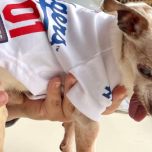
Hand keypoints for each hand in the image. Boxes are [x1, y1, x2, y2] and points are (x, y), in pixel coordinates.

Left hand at [6, 74, 128, 121]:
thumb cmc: (57, 76)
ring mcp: (65, 112)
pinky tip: (55, 81)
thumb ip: (88, 63)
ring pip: (72, 105)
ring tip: (72, 76)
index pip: (108, 103)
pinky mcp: (50, 112)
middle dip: (99, 97)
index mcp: (89, 99)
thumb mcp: (74, 69)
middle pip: (94, 108)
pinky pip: (54, 102)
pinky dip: (55, 91)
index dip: (116, 98)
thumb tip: (103, 39)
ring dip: (72, 90)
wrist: (29, 91)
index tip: (122, 88)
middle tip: (98, 81)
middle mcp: (80, 108)